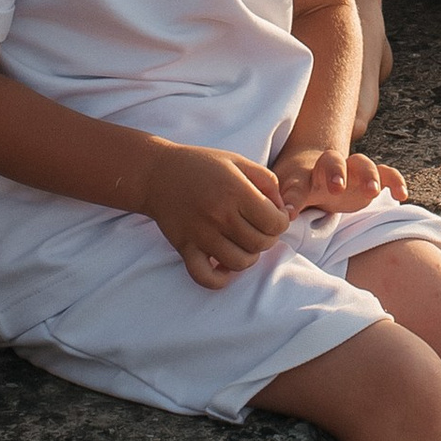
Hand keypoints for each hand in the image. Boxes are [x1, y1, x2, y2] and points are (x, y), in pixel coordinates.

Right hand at [140, 142, 289, 287]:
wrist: (157, 174)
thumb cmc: (202, 165)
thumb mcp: (239, 162)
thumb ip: (267, 182)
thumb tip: (283, 210)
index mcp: (236, 191)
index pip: (274, 223)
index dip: (281, 222)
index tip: (273, 216)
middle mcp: (220, 215)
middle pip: (261, 244)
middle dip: (267, 238)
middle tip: (259, 228)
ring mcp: (201, 235)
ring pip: (240, 263)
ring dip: (248, 256)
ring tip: (243, 243)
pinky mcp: (185, 248)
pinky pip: (206, 277)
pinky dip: (220, 279)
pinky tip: (224, 265)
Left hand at [275, 143, 404, 218]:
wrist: (310, 164)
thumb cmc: (295, 185)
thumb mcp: (284, 195)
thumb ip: (282, 206)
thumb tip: (273, 223)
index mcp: (302, 176)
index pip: (297, 185)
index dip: (293, 199)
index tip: (290, 214)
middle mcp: (327, 169)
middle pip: (332, 162)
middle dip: (335, 172)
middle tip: (335, 188)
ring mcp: (350, 172)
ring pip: (361, 163)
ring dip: (367, 175)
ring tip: (372, 191)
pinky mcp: (368, 179)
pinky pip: (386, 174)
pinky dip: (394, 180)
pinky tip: (401, 195)